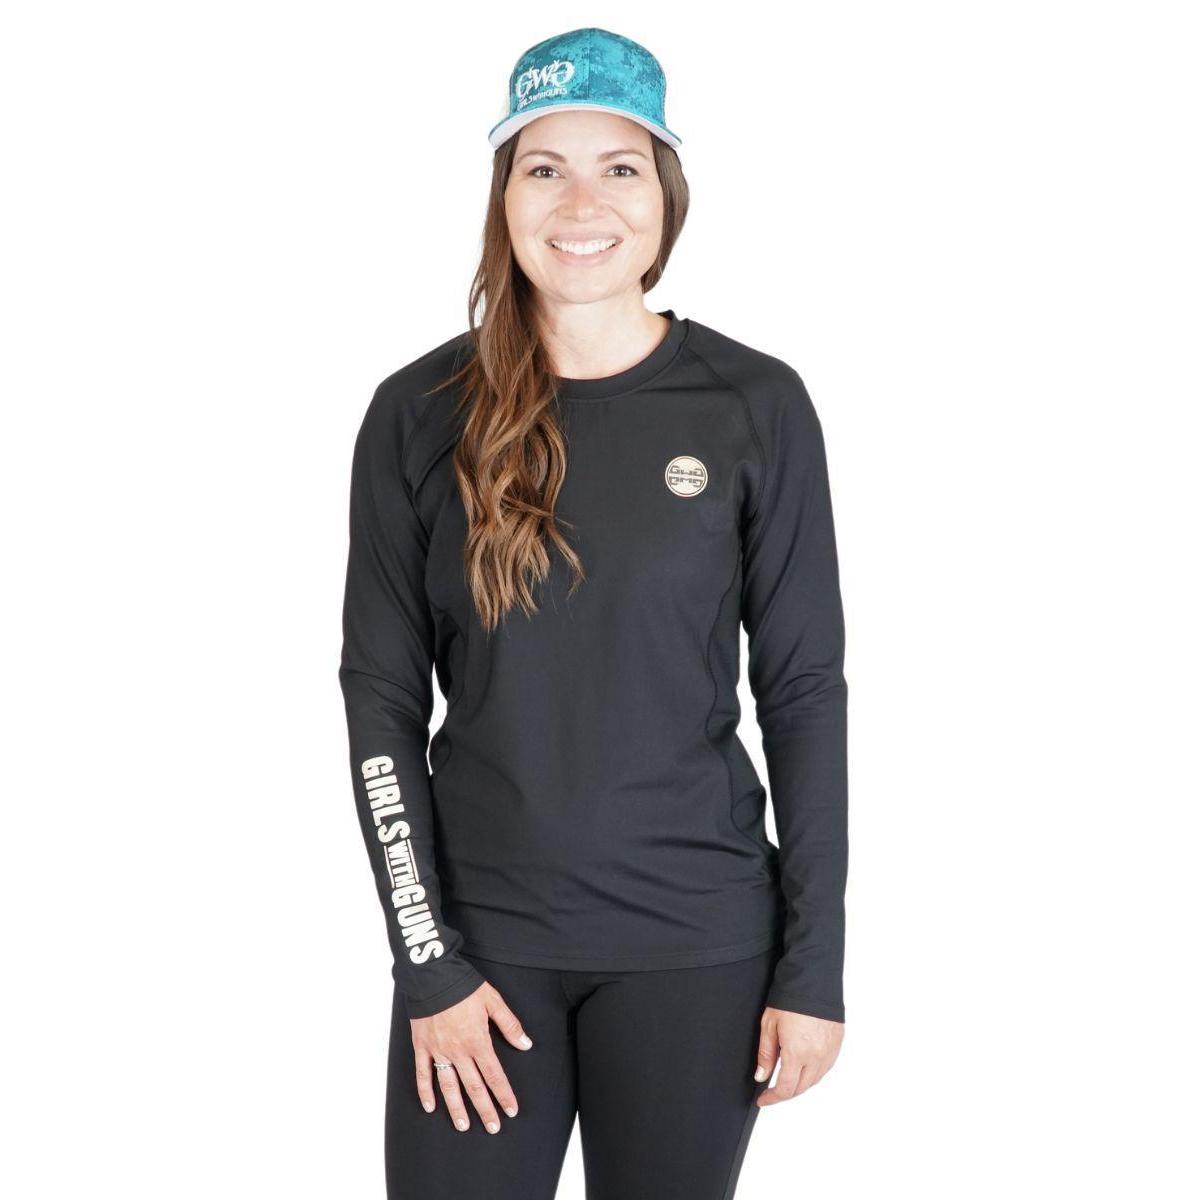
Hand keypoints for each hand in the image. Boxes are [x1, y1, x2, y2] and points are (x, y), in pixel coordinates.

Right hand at [411, 980, 533, 1132]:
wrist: (434, 976)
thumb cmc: (465, 986)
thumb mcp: (493, 1001)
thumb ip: (509, 1025)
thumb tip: (525, 1044)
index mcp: (477, 1041)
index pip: (494, 1075)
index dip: (503, 1094)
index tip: (511, 1110)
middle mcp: (458, 1051)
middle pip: (474, 1086)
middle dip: (485, 1109)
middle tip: (493, 1128)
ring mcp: (438, 1050)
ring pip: (448, 1086)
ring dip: (456, 1108)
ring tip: (463, 1126)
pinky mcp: (421, 1046)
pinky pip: (423, 1073)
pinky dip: (425, 1091)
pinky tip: (430, 1107)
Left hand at [753, 1008, 842, 1106]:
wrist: (813, 980)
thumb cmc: (789, 999)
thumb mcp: (769, 1025)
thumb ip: (766, 1054)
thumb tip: (761, 1076)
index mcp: (798, 1053)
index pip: (786, 1089)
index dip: (773, 1098)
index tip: (763, 1100)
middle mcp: (817, 1057)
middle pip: (801, 1088)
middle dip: (786, 1093)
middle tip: (772, 1091)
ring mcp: (830, 1051)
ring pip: (815, 1080)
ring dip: (801, 1084)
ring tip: (787, 1078)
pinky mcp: (837, 1043)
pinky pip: (825, 1067)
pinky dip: (814, 1072)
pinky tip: (805, 1066)